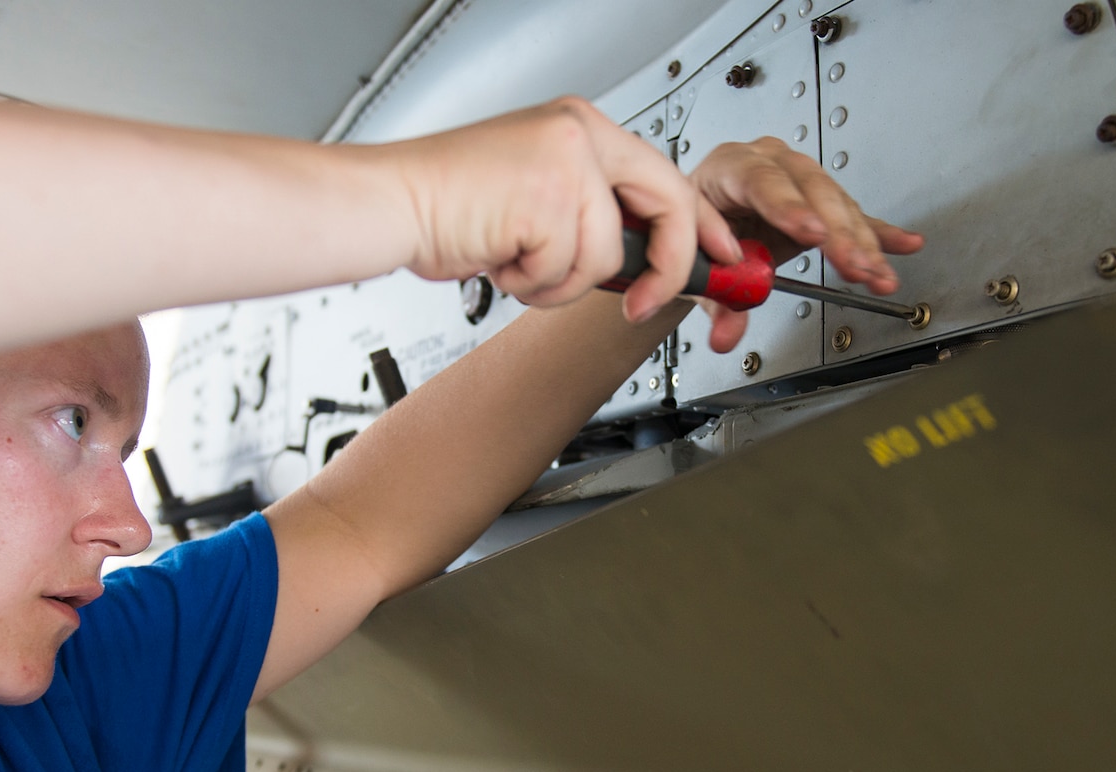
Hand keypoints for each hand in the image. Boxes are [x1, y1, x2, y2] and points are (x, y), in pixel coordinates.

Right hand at [384, 97, 738, 319]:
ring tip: (519, 263)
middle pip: (667, 205)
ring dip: (561, 282)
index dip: (701, 225)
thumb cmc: (452, 205)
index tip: (722, 257)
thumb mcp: (538, 190)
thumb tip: (646, 256)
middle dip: (665, 267)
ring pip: (605, 256)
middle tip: (646, 301)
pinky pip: (569, 270)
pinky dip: (534, 284)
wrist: (393, 203)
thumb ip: (592, 209)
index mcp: (581, 127)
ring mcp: (565, 162)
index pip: (667, 175)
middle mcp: (579, 134)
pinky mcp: (548, 198)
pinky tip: (501, 258)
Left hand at [686, 137, 923, 351]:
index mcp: (729, 168)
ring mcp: (798, 181)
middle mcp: (768, 164)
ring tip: (876, 273)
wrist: (701, 220)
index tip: (813, 233)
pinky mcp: (821, 203)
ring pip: (838, 205)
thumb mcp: (696, 261)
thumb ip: (714, 297)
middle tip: (854, 264)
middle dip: (838, 232)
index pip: (761, 180)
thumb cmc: (697, 228)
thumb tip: (727, 332)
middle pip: (811, 191)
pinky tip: (904, 243)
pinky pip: (855, 216)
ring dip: (862, 242)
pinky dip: (879, 233)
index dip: (790, 207)